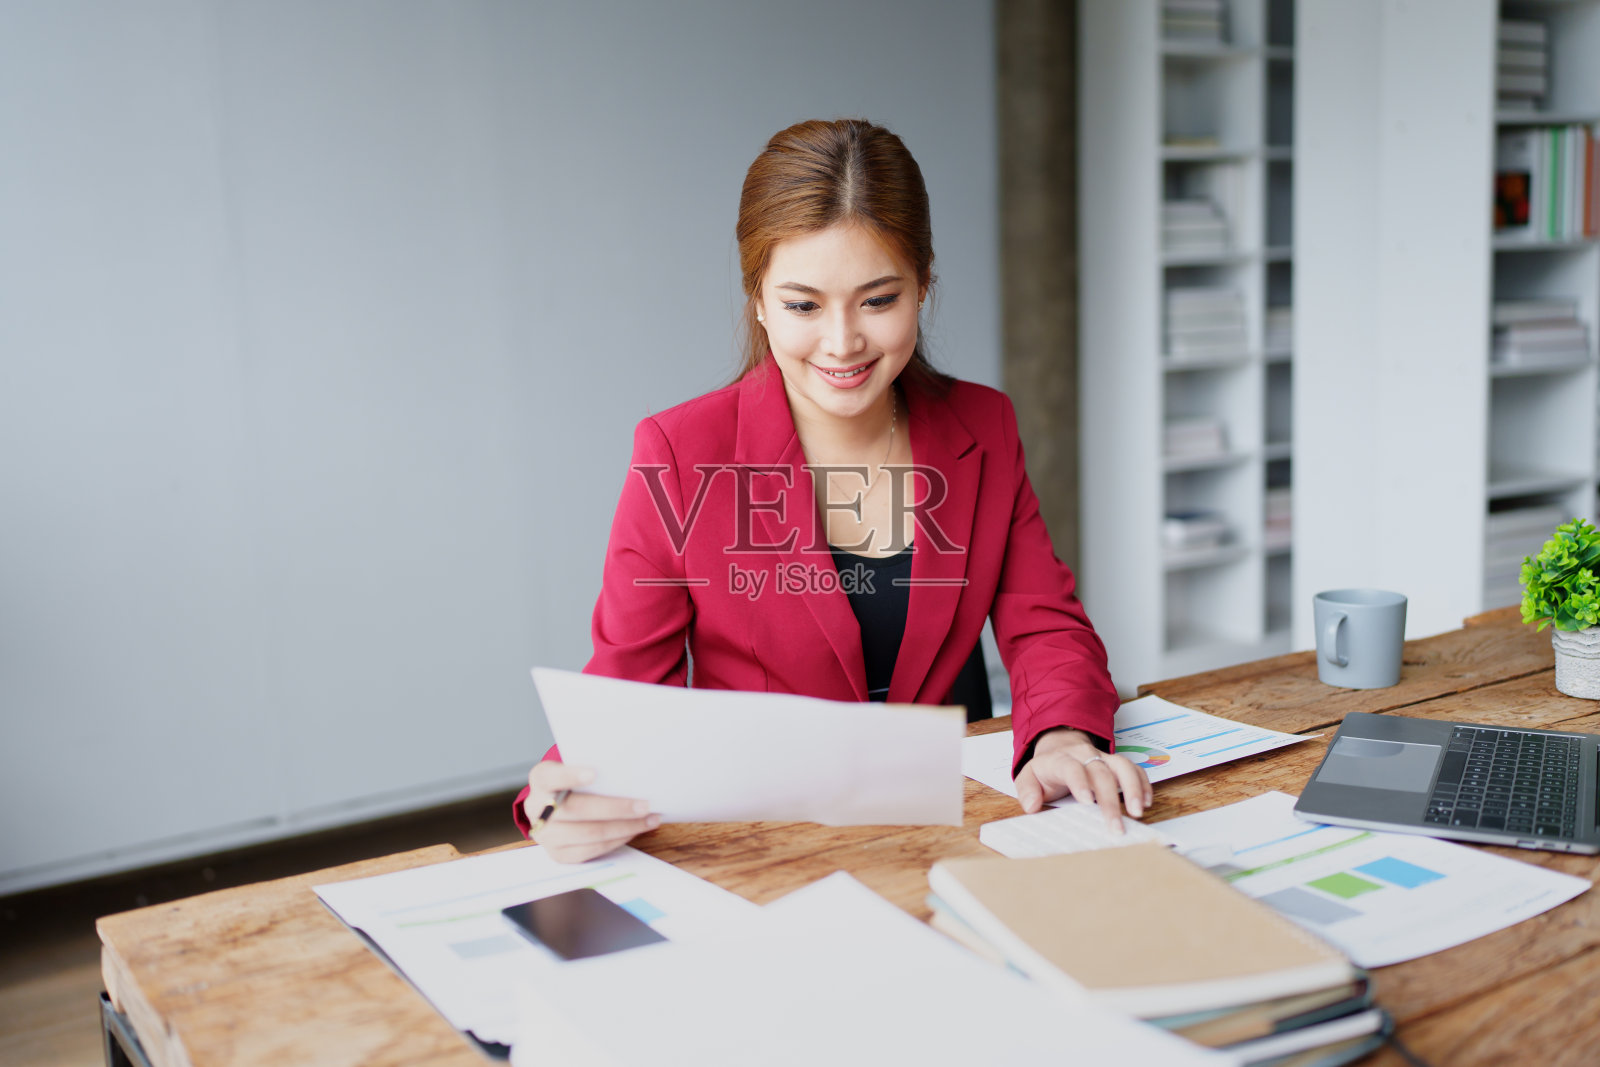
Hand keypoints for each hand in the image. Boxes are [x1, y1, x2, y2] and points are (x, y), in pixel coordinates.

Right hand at [524, 761, 660, 863]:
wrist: (556, 805)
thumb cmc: (576, 782)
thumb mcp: (578, 766)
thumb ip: (596, 766)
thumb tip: (632, 768)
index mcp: (541, 779)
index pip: (551, 776)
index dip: (571, 775)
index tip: (595, 773)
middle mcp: (537, 808)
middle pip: (576, 809)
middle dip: (615, 808)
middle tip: (644, 805)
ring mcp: (545, 834)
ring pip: (588, 833)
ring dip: (624, 827)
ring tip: (649, 819)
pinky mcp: (558, 853)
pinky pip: (591, 850)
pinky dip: (617, 840)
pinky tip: (635, 830)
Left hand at [1014, 728, 1151, 833]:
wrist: (1060, 745)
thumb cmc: (1047, 769)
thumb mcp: (1028, 777)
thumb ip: (1026, 791)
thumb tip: (1031, 806)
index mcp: (1061, 760)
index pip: (1072, 769)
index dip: (1080, 783)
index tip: (1088, 801)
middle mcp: (1085, 756)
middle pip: (1101, 774)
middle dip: (1110, 801)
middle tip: (1115, 826)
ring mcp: (1103, 757)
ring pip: (1122, 767)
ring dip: (1133, 788)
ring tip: (1138, 812)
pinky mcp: (1117, 763)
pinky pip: (1134, 768)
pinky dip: (1143, 783)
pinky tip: (1147, 801)